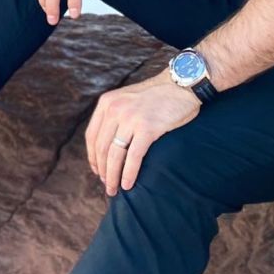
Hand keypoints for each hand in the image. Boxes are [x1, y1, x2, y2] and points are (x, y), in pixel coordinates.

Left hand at [85, 70, 200, 195]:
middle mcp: (115, 108)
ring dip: (113, 176)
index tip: (97, 170)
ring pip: (115, 155)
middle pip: (102, 148)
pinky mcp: (147, 127)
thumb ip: (116, 114)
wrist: (181, 84)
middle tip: (107, 185)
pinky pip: (133, 157)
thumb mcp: (128, 98)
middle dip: (102, 171)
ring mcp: (131, 118)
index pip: (92, 136)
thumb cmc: (157, 95)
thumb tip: (108, 145)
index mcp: (107, 102)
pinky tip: (128, 184)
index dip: (92, 157)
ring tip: (115, 189)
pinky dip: (129, 174)